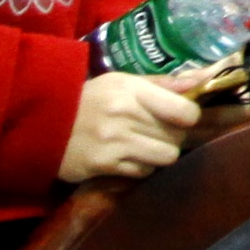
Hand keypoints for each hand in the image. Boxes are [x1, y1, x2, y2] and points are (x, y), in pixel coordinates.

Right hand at [57, 70, 205, 181]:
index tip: (183, 116)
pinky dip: (144, 166)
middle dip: (175, 134)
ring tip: (147, 144)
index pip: (184, 110)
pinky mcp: (104, 166)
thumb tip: (206, 78)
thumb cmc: (90, 98)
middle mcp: (124, 116)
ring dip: (162, 152)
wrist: (43, 123)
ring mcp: (114, 143)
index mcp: (131, 90)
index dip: (190, 116)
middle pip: (178, 135)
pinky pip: (144, 171)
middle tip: (160, 130)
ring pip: (166, 156)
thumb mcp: (122, 82)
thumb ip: (164, 83)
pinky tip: (130, 156)